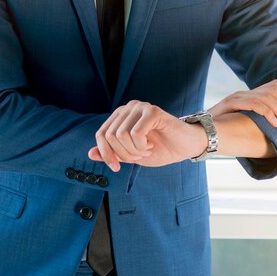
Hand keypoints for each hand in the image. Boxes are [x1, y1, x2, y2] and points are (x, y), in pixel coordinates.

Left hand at [88, 100, 208, 171]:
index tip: (116, 168)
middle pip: (110, 136)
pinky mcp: (152, 111)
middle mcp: (128, 108)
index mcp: (121, 116)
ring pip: (121, 135)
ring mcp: (140, 107)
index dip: (105, 154)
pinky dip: (141, 146)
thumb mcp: (132, 155)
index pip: (101, 134)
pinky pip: (136, 133)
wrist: (186, 146)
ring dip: (134, 151)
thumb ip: (112, 153)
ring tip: (146, 150)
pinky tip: (151, 146)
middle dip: (123, 154)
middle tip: (139, 156)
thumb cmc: (160, 149)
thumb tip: (90, 153)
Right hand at [209, 79, 276, 131]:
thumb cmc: (224, 128)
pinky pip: (254, 104)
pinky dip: (267, 113)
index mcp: (251, 94)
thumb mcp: (246, 122)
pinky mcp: (231, 103)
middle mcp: (245, 91)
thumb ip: (261, 119)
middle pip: (275, 91)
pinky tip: (274, 124)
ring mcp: (238, 96)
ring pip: (267, 98)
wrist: (201, 129)